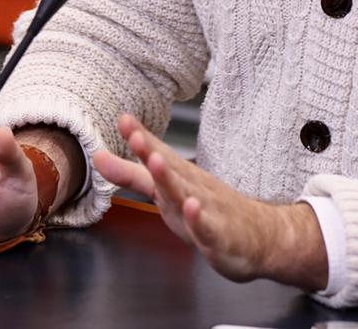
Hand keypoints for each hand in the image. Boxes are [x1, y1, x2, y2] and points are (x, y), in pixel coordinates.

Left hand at [93, 113, 327, 289]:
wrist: (261, 236)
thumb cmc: (207, 209)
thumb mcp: (164, 190)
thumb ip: (130, 174)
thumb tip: (97, 156)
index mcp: (179, 176)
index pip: (158, 152)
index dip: (140, 138)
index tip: (123, 119)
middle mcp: (193, 188)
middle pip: (170, 169)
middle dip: (152, 152)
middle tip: (135, 135)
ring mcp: (208, 211)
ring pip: (188, 194)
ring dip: (172, 179)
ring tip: (156, 162)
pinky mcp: (221, 237)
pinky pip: (209, 228)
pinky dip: (200, 219)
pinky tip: (192, 208)